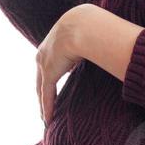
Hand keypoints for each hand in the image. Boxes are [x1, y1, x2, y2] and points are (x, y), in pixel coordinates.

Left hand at [37, 7, 84, 125]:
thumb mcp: (85, 37)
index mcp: (51, 44)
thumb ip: (89, 46)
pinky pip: (47, 94)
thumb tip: (104, 49)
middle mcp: (43, 54)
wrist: (82, 25)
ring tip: (46, 117)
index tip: (51, 89)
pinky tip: (48, 119)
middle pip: (40, 79)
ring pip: (41, 89)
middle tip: (45, 108)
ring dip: (44, 104)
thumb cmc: (88, 28)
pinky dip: (48, 107)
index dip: (48, 78)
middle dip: (42, 94)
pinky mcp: (49, 73)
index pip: (47, 66)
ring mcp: (44, 64)